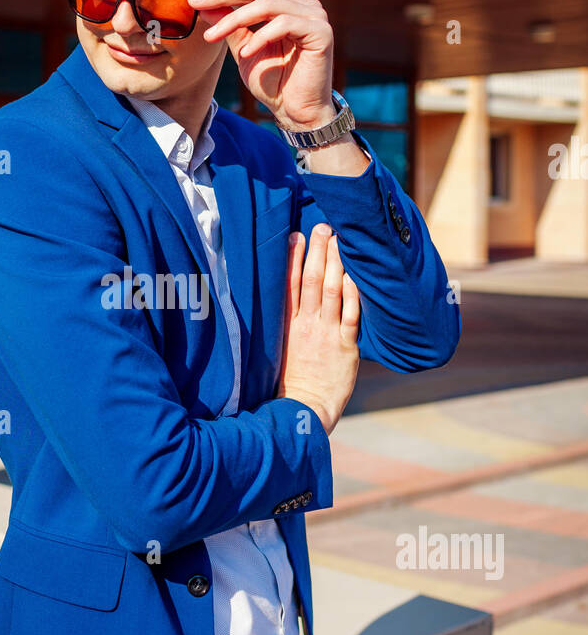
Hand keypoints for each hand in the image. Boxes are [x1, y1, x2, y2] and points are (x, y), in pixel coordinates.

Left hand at [187, 0, 332, 128]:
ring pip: (267, 5)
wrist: (297, 112)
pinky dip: (260, 37)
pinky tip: (245, 53)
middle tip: (195, 0)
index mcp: (286, 4)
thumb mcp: (243, 50)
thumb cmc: (273, 83)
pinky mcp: (321, 32)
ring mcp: (314, 16)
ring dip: (234, 19)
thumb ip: (229, 26)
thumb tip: (203, 4)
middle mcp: (303, 5)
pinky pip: (285, 24)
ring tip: (212, 36)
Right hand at [276, 223, 359, 435]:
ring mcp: (325, 334)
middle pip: (311, 280)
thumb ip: (284, 324)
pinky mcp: (345, 346)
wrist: (304, 408)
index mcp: (286, 325)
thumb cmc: (290, 380)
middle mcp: (305, 325)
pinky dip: (352, 293)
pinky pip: (350, 315)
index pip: (289, 285)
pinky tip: (355, 275)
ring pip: (331, 291)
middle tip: (324, 226)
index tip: (297, 236)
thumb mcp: (278, 348)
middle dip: (318, 251)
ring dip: (336, 263)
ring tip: (341, 240)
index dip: (293, 259)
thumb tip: (289, 299)